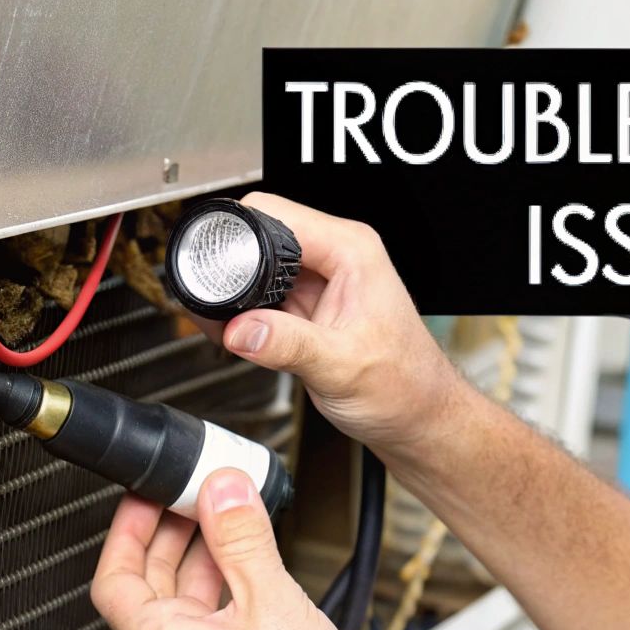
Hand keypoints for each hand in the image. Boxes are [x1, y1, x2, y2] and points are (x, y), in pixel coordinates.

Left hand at [90, 467, 374, 629]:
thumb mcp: (270, 600)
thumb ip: (241, 537)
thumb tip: (222, 490)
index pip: (114, 574)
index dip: (127, 527)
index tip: (146, 495)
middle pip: (145, 585)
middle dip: (167, 534)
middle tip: (191, 497)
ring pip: (178, 603)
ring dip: (196, 558)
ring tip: (225, 521)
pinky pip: (203, 624)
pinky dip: (217, 587)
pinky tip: (247, 568)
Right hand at [206, 192, 466, 457]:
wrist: (417, 417)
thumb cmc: (404, 387)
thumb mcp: (341, 366)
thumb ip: (287, 345)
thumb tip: (239, 329)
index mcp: (351, 251)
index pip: (275, 213)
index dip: (236, 232)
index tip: (211, 262)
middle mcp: (337, 257)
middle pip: (261, 235)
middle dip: (231, 265)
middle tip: (213, 301)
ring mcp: (322, 281)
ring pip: (259, 267)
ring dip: (237, 292)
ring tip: (224, 322)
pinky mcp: (310, 307)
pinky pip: (264, 296)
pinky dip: (245, 313)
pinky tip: (239, 333)